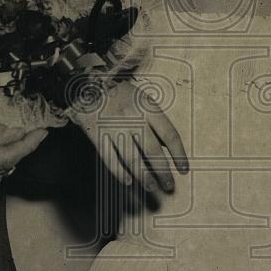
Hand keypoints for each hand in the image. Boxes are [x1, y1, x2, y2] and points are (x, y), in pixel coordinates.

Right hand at [0, 120, 47, 195]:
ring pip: (7, 167)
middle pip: (10, 161)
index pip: (8, 156)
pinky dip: (0, 160)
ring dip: (7, 151)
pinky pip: (1, 172)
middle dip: (18, 143)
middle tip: (17, 125)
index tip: (43, 131)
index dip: (29, 144)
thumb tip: (18, 133)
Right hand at [69, 78, 187, 193]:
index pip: (169, 134)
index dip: (179, 154)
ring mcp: (115, 127)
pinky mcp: (98, 134)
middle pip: (152, 150)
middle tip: (169, 185)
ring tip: (151, 187)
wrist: (86, 83)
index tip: (184, 169)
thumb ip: (154, 120)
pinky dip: (119, 171)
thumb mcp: (142, 99)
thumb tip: (167, 148)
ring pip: (132, 158)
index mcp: (147, 107)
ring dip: (143, 176)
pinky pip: (110, 158)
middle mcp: (133, 118)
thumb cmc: (119, 92)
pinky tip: (128, 181)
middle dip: (162, 171)